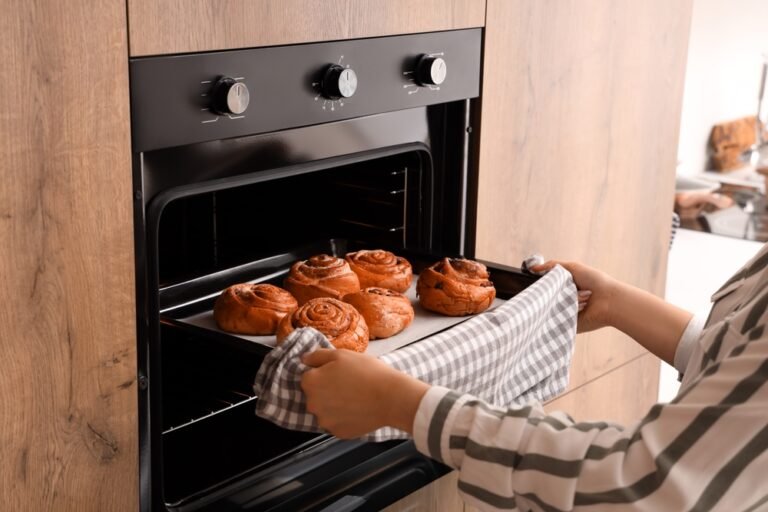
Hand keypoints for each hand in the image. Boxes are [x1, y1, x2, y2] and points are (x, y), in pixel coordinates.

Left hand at [301, 349, 429, 438]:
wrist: (390, 397)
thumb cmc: (366, 372)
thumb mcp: (341, 354)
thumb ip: (317, 355)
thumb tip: (304, 359)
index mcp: (311, 382)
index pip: (308, 377)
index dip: (324, 373)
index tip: (339, 373)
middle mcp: (312, 404)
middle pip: (315, 395)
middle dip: (326, 390)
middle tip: (348, 384)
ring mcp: (325, 421)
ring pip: (325, 410)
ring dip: (334, 405)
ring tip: (354, 398)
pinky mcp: (337, 433)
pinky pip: (336, 423)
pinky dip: (344, 417)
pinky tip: (357, 409)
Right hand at [530, 260, 618, 332]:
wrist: (610, 301)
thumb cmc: (595, 281)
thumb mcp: (573, 267)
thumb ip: (552, 266)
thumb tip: (533, 268)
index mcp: (566, 287)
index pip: (547, 287)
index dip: (541, 285)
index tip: (533, 284)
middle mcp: (565, 300)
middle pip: (546, 298)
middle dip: (548, 295)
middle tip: (551, 293)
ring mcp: (566, 313)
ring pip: (550, 309)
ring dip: (559, 304)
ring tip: (574, 300)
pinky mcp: (569, 324)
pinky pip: (556, 322)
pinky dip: (559, 316)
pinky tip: (569, 309)